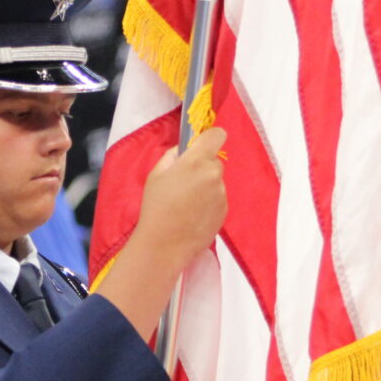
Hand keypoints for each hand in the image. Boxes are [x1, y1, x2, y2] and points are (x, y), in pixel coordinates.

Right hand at [133, 127, 228, 272]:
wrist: (164, 244)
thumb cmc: (156, 207)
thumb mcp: (156, 174)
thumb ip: (173, 156)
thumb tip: (183, 151)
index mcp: (197, 161)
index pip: (217, 135)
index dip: (209, 138)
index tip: (200, 146)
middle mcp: (214, 175)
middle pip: (214, 161)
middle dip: (202, 167)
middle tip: (183, 183)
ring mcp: (222, 194)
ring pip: (216, 182)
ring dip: (205, 186)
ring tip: (185, 204)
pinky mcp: (224, 211)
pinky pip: (218, 199)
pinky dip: (208, 203)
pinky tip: (192, 215)